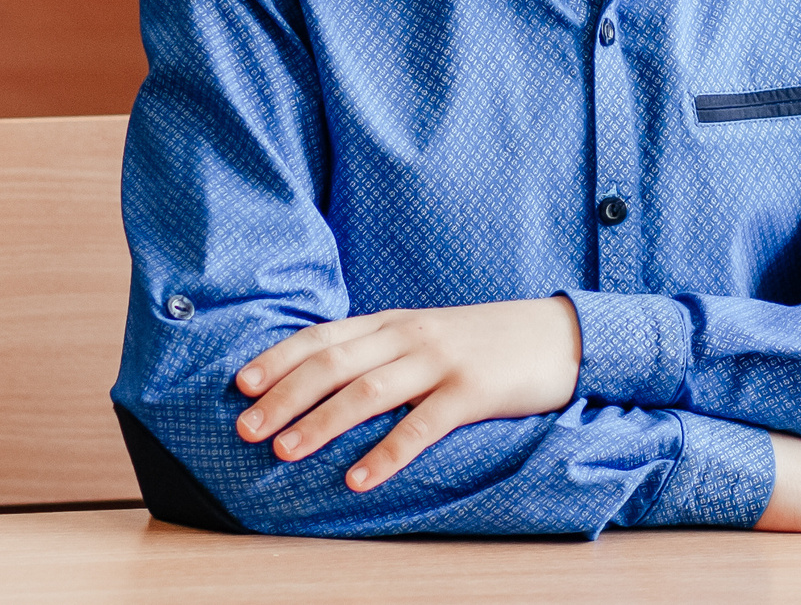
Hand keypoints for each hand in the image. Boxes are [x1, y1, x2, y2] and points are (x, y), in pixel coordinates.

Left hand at [234, 297, 580, 490]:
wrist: (558, 333)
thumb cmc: (483, 341)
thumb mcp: (426, 334)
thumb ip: (381, 350)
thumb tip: (323, 380)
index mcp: (392, 322)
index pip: (323, 336)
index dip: (279, 359)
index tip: (241, 385)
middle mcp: (409, 336)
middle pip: (334, 364)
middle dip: (285, 397)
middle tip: (246, 429)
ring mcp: (440, 362)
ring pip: (368, 392)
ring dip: (322, 422)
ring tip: (285, 451)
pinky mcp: (472, 392)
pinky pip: (422, 426)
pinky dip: (386, 453)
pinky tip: (358, 478)